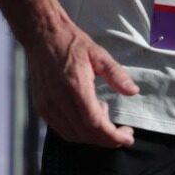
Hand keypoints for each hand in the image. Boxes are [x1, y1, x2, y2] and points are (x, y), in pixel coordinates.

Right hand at [28, 20, 137, 147]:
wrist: (42, 35)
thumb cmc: (71, 42)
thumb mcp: (98, 54)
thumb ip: (116, 75)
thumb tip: (133, 91)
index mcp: (76, 87)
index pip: (96, 124)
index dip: (113, 137)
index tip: (128, 137)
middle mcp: (59, 101)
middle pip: (86, 134)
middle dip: (107, 139)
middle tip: (121, 133)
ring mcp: (48, 106)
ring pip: (73, 135)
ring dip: (93, 136)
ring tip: (104, 117)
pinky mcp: (41, 107)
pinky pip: (61, 130)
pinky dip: (78, 132)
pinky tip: (87, 118)